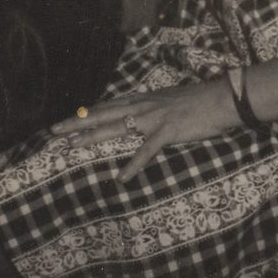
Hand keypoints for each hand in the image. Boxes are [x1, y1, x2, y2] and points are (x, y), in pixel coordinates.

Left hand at [51, 79, 239, 181]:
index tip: (66, 121)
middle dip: (77, 123)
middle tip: (53, 131)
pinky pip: (147, 150)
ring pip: (115, 127)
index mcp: (144, 100)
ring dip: (92, 137)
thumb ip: (154, 109)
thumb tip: (143, 116)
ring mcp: (154, 118)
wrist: (223, 98)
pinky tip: (122, 178)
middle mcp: (144, 106)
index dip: (86, 114)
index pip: (108, 106)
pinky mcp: (168, 131)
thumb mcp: (171, 101)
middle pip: (103, 114)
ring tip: (70, 147)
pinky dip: (134, 164)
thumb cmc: (201, 101)